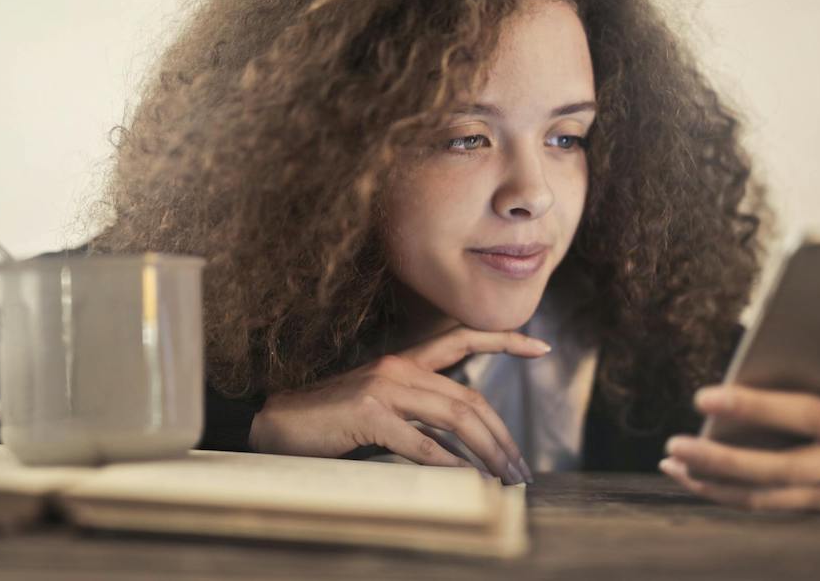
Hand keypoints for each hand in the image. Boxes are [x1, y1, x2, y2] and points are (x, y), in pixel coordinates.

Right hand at [248, 325, 548, 483]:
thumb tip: (463, 442)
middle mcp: (399, 367)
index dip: (503, 340)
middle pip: (469, 398)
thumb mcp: (381, 406)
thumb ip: (418, 411)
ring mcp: (384, 387)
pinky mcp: (369, 413)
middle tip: (521, 469)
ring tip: (505, 478)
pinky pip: (420, 442)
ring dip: (487, 452)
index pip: (462, 339)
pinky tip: (466, 479)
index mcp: (404, 361)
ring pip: (454, 418)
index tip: (541, 345)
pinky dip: (448, 463)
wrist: (278, 422)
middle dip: (502, 435)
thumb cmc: (332, 420)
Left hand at [660, 293, 819, 510]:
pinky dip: (718, 489)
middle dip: (755, 409)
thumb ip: (813, 343)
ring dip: (722, 464)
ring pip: (781, 474)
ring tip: (676, 448)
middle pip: (813, 417)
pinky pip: (766, 500)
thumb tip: (776, 318)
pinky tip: (680, 471)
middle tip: (701, 397)